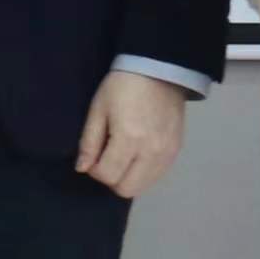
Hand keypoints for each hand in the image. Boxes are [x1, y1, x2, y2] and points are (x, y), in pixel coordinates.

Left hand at [76, 71, 186, 200]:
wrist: (159, 68)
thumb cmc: (122, 85)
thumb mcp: (99, 108)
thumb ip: (89, 142)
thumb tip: (82, 169)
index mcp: (128, 139)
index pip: (107, 176)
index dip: (94, 170)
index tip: (93, 156)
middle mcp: (150, 152)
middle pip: (126, 189)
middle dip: (112, 178)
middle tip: (107, 158)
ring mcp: (167, 153)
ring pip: (143, 186)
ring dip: (128, 178)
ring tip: (123, 156)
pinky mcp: (177, 150)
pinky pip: (157, 175)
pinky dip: (144, 172)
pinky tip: (138, 154)